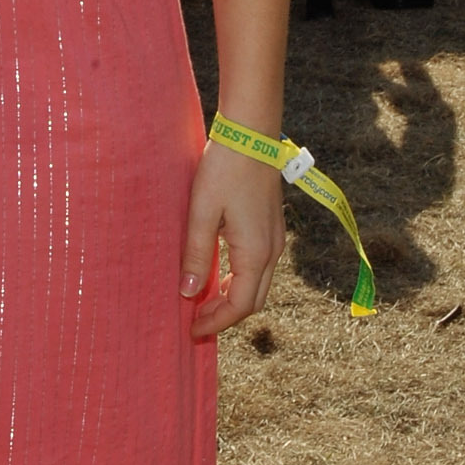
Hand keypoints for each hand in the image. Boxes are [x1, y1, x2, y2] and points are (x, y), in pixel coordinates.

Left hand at [179, 143, 286, 339]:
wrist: (251, 134)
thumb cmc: (223, 170)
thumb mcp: (202, 213)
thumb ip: (197, 255)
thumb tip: (189, 293)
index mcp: (255, 253)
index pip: (239, 305)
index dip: (216, 322)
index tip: (191, 330)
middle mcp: (272, 252)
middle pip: (252, 301)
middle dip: (225, 316)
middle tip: (194, 321)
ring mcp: (275, 240)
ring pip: (257, 286)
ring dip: (232, 298)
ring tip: (201, 301)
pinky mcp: (272, 229)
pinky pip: (258, 268)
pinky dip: (239, 281)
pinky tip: (217, 276)